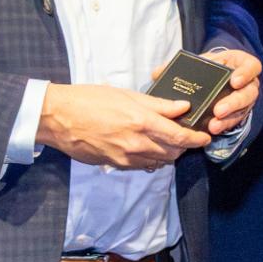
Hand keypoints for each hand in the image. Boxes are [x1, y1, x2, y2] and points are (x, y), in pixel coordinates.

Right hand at [36, 82, 210, 169]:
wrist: (58, 118)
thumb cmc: (89, 100)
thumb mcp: (126, 95)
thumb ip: (157, 105)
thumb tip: (182, 107)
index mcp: (142, 122)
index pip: (180, 137)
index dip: (197, 139)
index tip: (205, 137)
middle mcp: (137, 144)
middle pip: (173, 152)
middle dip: (185, 147)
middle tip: (188, 137)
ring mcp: (126, 158)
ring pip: (159, 161)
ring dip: (169, 154)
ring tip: (170, 142)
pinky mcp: (116, 165)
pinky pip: (142, 165)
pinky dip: (152, 159)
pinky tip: (149, 149)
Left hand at [201, 48, 262, 134]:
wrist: (212, 75)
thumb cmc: (214, 65)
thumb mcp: (210, 58)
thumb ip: (206, 63)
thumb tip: (193, 70)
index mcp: (244, 64)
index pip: (252, 67)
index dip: (245, 74)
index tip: (234, 81)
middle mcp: (249, 83)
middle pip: (249, 93)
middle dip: (234, 103)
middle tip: (219, 110)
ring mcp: (246, 100)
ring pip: (242, 110)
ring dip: (228, 119)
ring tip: (214, 125)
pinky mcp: (239, 112)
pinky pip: (234, 120)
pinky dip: (224, 125)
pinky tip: (213, 128)